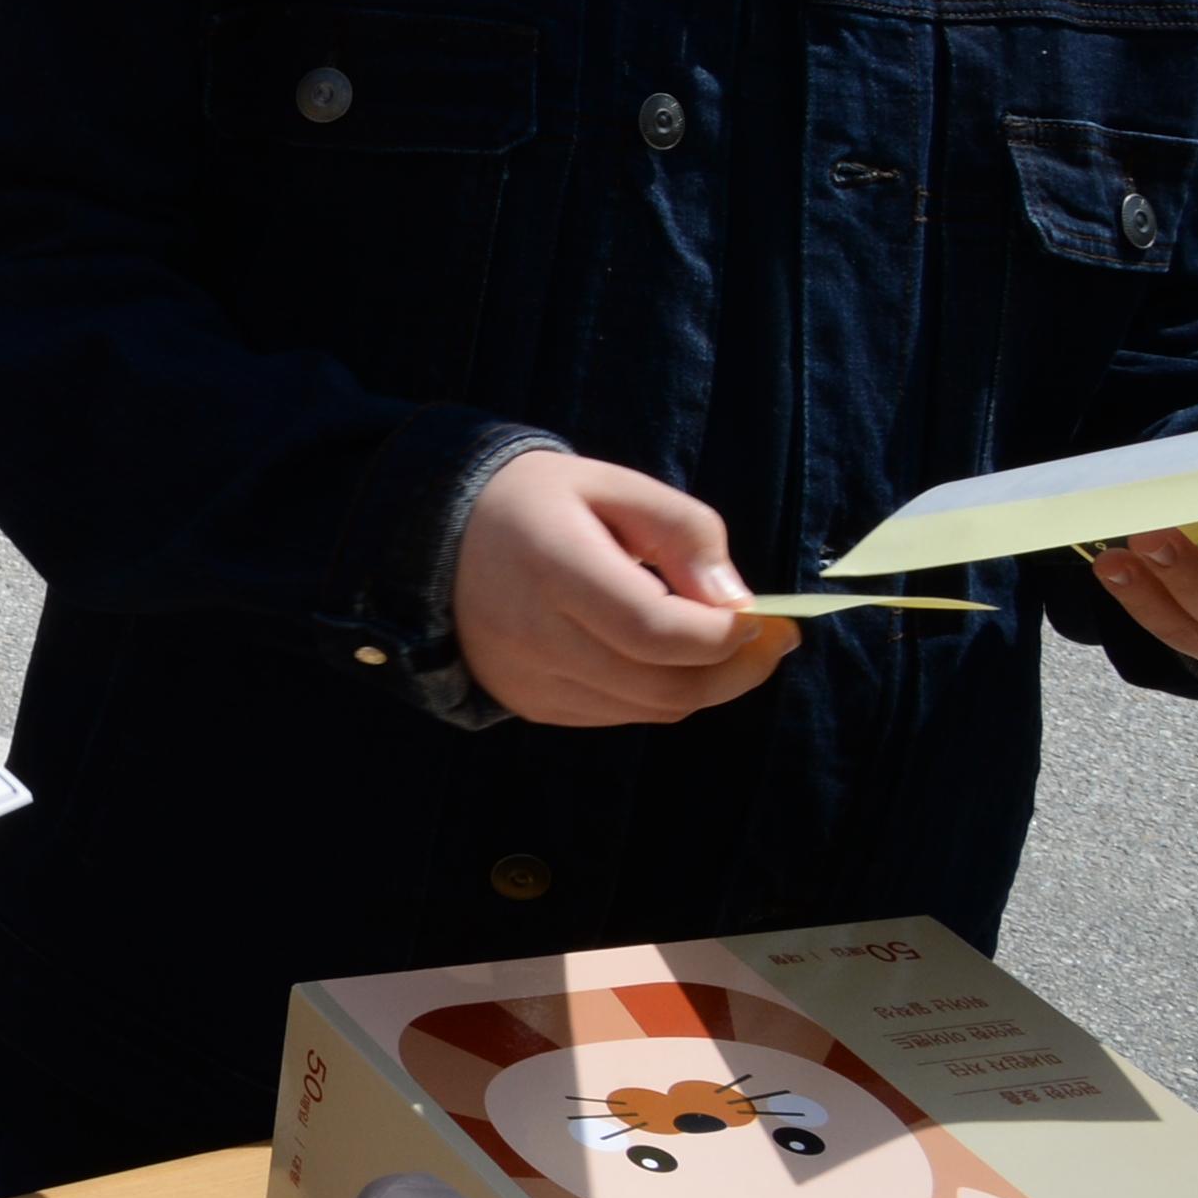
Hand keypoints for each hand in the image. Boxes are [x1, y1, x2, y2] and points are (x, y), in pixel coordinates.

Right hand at [448, 448, 798, 726]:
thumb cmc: (533, 501)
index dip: (725, 636)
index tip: (769, 619)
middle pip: (661, 686)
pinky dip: (656, 692)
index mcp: (552, 567)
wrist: (428, 537)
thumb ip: (682, 529)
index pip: (655, 630)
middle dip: (734, 672)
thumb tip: (738, 601)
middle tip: (768, 642)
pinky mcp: (526, 703)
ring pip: (648, 708)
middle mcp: (533, 635)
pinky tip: (656, 654)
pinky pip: (617, 713)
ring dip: (700, 684)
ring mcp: (527, 679)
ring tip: (715, 642)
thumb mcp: (609, 484)